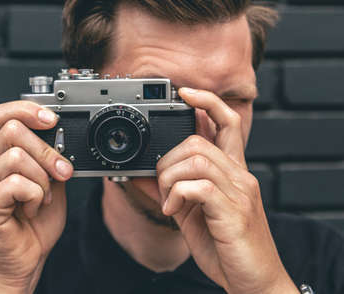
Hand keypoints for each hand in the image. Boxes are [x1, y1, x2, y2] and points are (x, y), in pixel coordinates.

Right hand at [0, 101, 73, 293]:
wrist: (28, 257)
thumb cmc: (38, 221)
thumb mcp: (52, 181)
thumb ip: (52, 159)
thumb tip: (62, 137)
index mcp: (3, 156)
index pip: (2, 116)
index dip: (26, 109)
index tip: (52, 120)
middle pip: (11, 130)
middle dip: (47, 151)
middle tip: (62, 172)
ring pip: (17, 156)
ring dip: (43, 179)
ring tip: (44, 198)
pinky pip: (16, 184)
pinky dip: (36, 196)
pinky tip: (34, 209)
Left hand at [156, 88, 298, 293]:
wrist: (253, 280)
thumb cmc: (225, 246)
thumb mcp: (192, 214)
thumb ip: (173, 191)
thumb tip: (143, 175)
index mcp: (232, 172)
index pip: (227, 122)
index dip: (207, 102)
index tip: (185, 92)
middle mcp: (240, 175)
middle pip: (199, 139)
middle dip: (168, 158)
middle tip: (162, 183)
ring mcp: (239, 191)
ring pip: (196, 158)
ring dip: (170, 178)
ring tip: (169, 201)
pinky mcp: (233, 210)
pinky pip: (199, 185)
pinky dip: (177, 195)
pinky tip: (172, 212)